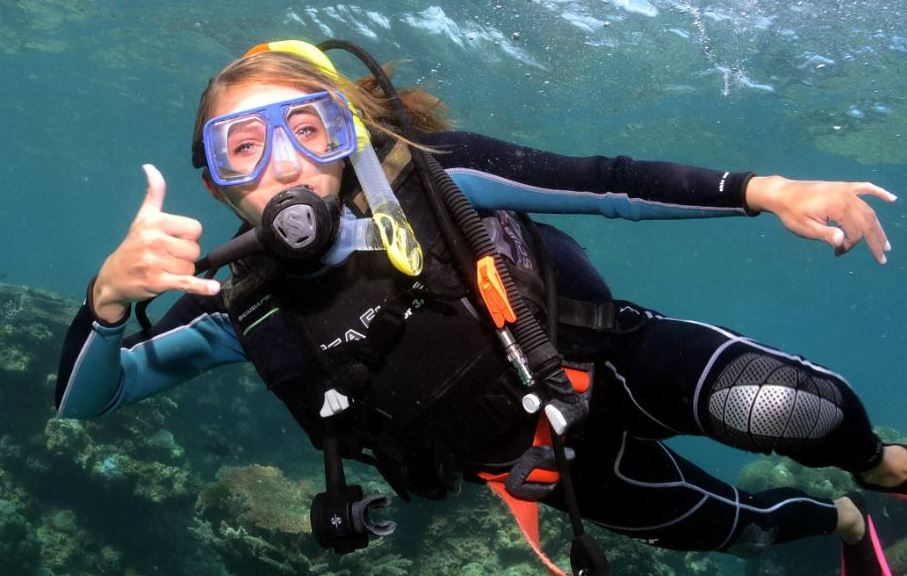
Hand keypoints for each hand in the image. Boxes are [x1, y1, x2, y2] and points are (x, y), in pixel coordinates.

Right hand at [92, 164, 219, 322]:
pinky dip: (200, 287)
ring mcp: (155, 261)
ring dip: (182, 271)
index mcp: (154, 222)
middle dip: (184, 256)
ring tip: (163, 269)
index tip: (173, 241)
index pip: (195, 229)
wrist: (113, 277)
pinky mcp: (158, 281)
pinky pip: (186, 282)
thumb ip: (154, 194)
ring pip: (191, 267)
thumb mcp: (143, 218)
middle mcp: (154, 239)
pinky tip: (213, 288)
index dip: (189, 237)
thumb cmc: (134, 245)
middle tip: (165, 258)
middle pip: (194, 249)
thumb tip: (150, 167)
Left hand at [745, 175, 896, 263]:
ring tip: (885, 244)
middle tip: (882, 258)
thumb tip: (843, 242)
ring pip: (868, 210)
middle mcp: (847, 197)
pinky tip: (892, 198)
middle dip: (874, 241)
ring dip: (878, 227)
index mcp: (838, 207)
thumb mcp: (805, 228)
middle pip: (867, 222)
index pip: (855, 232)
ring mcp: (846, 190)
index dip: (850, 245)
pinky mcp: (843, 187)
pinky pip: (865, 188)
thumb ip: (825, 234)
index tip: (837, 253)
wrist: (782, 193)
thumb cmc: (791, 213)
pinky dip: (879, 193)